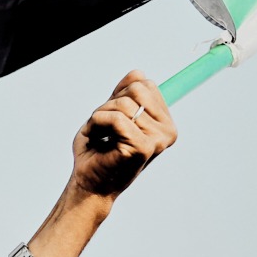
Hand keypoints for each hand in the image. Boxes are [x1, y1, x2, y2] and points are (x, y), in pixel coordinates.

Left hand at [69, 70, 175, 199]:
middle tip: (103, 127)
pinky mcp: (143, 147)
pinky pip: (116, 118)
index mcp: (165, 123)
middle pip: (136, 89)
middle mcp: (167, 131)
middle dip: (110, 104)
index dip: (119, 95)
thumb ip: (125, 93)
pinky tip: (95, 139)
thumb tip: (138, 73)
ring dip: (100, 116)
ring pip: (123, 104)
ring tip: (99, 136)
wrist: (89, 183)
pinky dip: (97, 123)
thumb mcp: (111, 114)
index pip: (145, 84)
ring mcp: (158, 140)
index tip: (112, 120)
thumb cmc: (98, 151)